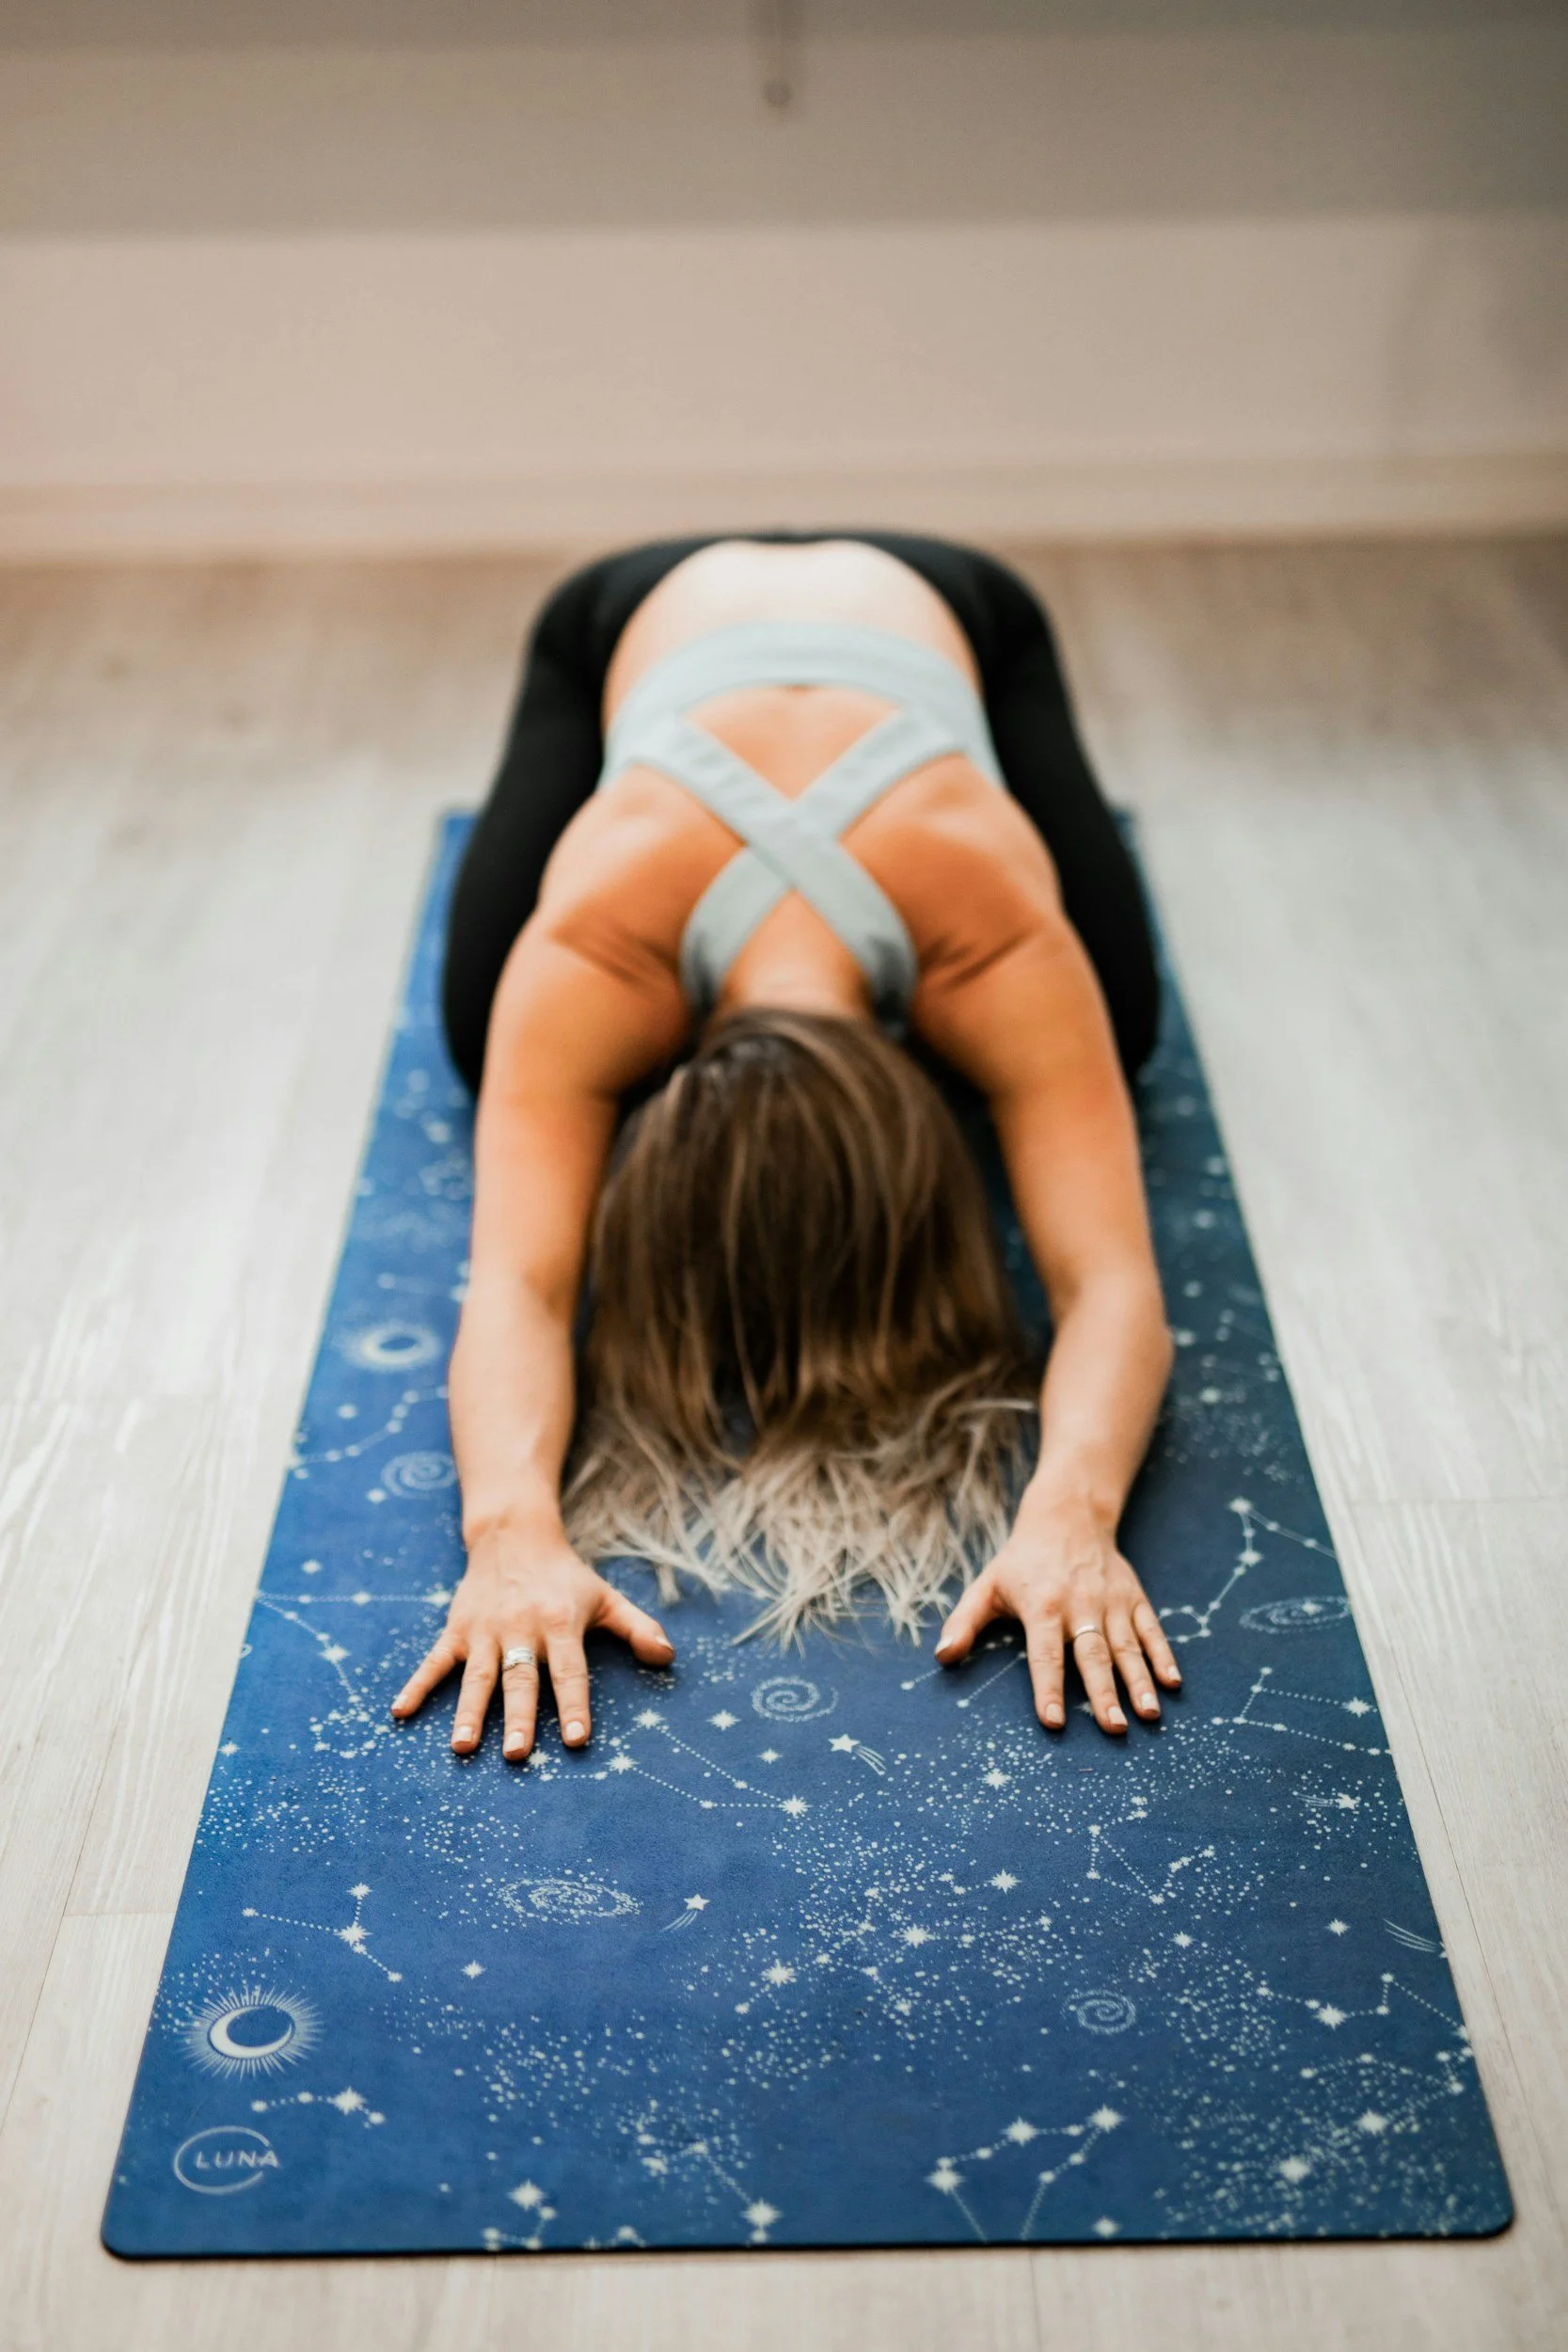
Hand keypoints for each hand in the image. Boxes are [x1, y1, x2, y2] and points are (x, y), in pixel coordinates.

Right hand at [389, 1525, 673, 1761]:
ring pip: (476, 1676)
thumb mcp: (605, 1597)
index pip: (570, 1671)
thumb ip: (638, 1628)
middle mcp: (520, 1628)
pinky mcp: (457, 1629)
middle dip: (519, 1718)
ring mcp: (484, 1630)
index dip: (575, 1704)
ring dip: (469, 1712)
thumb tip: (668, 1657)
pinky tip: (399, 1713)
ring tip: (463, 1747)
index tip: (576, 1740)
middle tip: (518, 1756)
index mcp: (560, 1623)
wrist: (514, 1534)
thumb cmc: (566, 1577)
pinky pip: (434, 1661)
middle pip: (520, 1679)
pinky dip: (417, 1686)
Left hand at [934, 1502, 1179, 1734]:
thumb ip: (963, 1622)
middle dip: (1103, 1693)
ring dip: (1139, 1682)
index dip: (1048, 1687)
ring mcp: (1112, 1602)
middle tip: (1112, 1729)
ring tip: (1148, 1715)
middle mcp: (1080, 1605)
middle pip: (1092, 1655)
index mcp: (1042, 1606)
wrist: (1068, 1516)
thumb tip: (942, 1657)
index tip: (1053, 1722)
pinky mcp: (1134, 1598)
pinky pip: (1152, 1630)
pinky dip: (1164, 1656)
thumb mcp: (986, 1585)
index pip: (1044, 1654)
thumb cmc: (1021, 1561)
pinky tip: (1173, 1684)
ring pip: (1127, 1647)